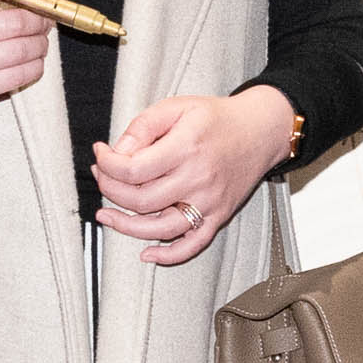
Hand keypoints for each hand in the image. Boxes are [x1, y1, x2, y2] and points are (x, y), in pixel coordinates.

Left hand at [97, 81, 297, 262]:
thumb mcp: (177, 106)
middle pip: (140, 200)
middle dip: (110, 191)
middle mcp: (198, 178)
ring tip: (107, 215)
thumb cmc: (218, 118)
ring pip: (159, 228)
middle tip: (102, 178)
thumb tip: (118, 152)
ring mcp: (209, 202)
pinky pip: (192, 245)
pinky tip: (147, 253)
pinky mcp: (218, 216)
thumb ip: (143, 126)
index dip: (108, 165)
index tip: (102, 155)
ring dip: (125, 226)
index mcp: (186, 148)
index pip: (132, 169)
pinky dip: (168, 255)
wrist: (261, 130)